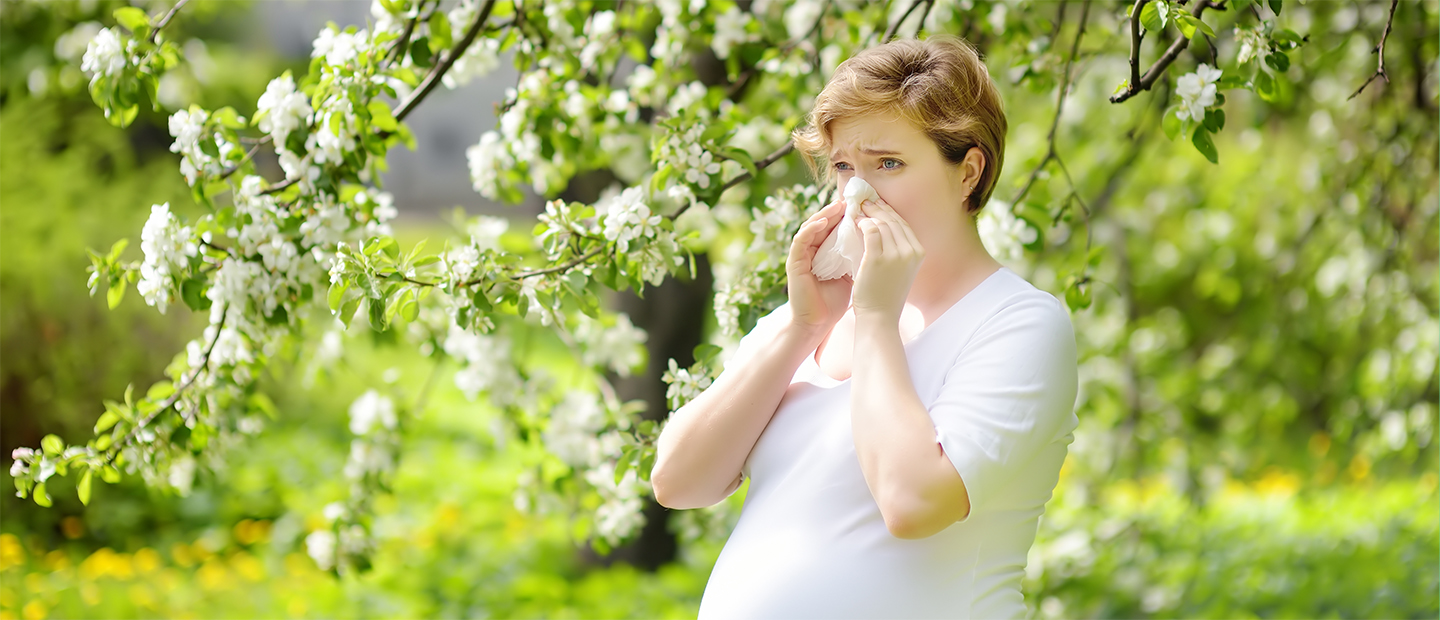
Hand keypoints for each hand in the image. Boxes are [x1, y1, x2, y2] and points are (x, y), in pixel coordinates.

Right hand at [786, 198, 853, 337]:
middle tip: (853, 199)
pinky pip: (801, 239)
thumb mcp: (853, 273)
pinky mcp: (794, 262)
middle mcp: (813, 250)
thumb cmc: (835, 301)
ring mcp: (802, 255)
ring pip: (811, 226)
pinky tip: (823, 221)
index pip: (837, 227)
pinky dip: (811, 228)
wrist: (818, 323)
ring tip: (839, 205)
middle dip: (838, 210)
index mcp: (827, 252)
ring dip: (824, 214)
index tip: (865, 205)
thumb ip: (861, 257)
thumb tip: (883, 241)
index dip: (849, 215)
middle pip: (824, 223)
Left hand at [852, 198, 923, 321]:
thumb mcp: (901, 270)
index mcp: (918, 252)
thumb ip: (897, 250)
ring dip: (868, 213)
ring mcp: (896, 254)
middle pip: (893, 220)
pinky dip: (861, 222)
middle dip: (878, 207)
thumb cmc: (886, 296)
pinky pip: (870, 231)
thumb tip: (882, 229)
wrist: (880, 317)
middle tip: (864, 201)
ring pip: (881, 223)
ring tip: (857, 209)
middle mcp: (911, 251)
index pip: (903, 224)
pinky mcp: (878, 257)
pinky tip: (854, 221)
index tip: (878, 204)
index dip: (889, 212)